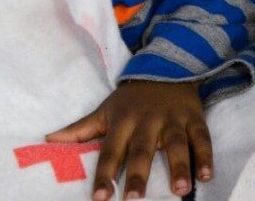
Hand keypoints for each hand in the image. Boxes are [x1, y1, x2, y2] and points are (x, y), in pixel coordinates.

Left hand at [46, 80, 211, 199]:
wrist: (166, 67)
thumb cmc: (131, 99)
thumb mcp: (105, 110)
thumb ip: (80, 129)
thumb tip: (48, 140)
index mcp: (123, 121)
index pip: (111, 151)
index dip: (104, 174)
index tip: (100, 198)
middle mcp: (148, 120)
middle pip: (143, 149)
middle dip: (139, 174)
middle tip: (134, 199)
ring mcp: (173, 119)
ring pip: (177, 144)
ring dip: (179, 166)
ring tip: (181, 190)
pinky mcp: (194, 117)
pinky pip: (202, 138)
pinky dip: (205, 156)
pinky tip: (206, 176)